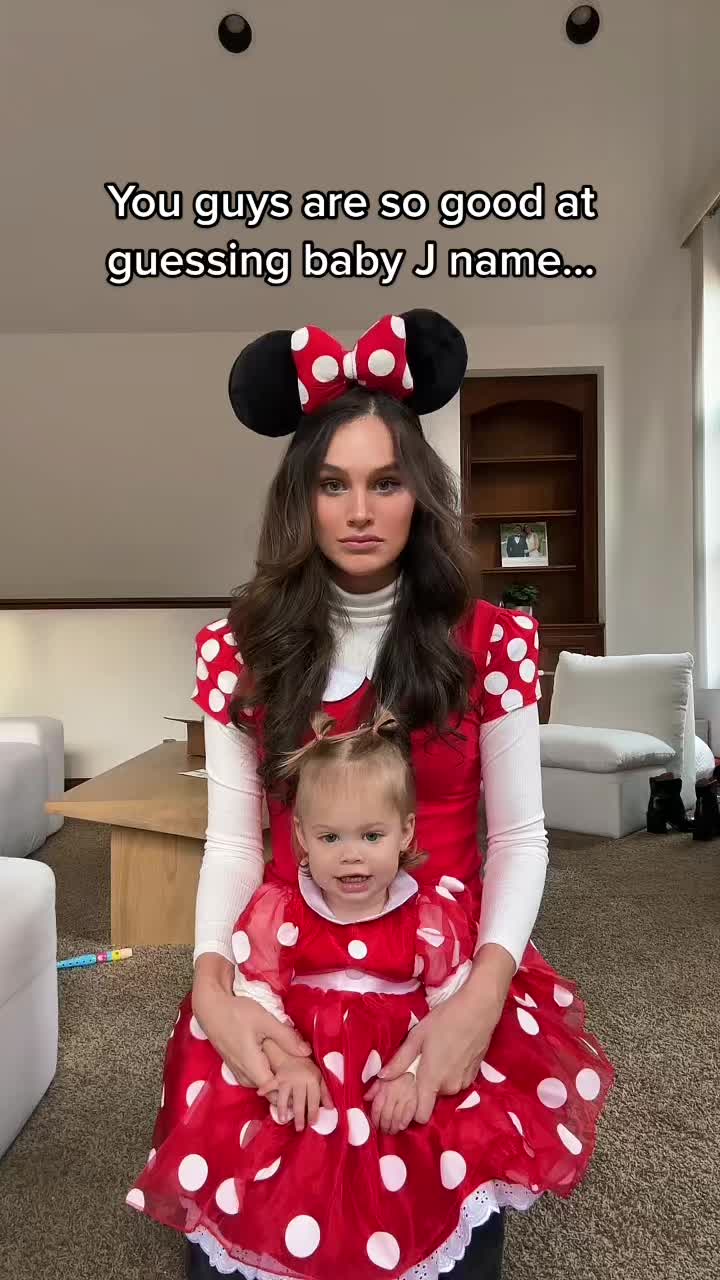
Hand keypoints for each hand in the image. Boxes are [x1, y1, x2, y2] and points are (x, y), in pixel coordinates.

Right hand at [192, 960, 311, 1091]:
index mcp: (251, 1066)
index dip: (288, 1089)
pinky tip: (275, 1061)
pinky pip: (253, 1077)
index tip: (301, 1080)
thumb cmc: (237, 1013)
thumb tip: (307, 1052)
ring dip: (275, 1079)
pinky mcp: (235, 1066)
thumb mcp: (265, 1021)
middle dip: (284, 1085)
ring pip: (260, 1084)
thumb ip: (286, 1038)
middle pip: (267, 1089)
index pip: (272, 1091)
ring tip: (291, 1067)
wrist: (211, 1008)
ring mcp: (237, 1071)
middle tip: (301, 1073)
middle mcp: (243, 1075)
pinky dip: (265, 1073)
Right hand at [257, 1053, 331, 1130]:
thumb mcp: (320, 1078)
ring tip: (283, 1119)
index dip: (313, 1111)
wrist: (295, 1053)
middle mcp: (300, 1080)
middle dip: (299, 1115)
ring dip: (283, 1107)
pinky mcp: (278, 1076)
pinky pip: (271, 1083)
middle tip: (299, 1128)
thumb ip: (325, 1093)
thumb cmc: (309, 1069)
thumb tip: (331, 1108)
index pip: (313, 1098)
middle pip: (299, 1100)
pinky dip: (265, 1087)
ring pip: (284, 1095)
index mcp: (312, 1080)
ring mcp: (288, 1078)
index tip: (313, 1123)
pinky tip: (260, 1093)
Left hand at [367, 982, 503, 1123]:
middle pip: (431, 1099)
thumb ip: (400, 1061)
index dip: (412, 1111)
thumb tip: (382, 1077)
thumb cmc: (445, 1020)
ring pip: (445, 1090)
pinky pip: (456, 1082)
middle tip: (422, 1063)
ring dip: (439, 1079)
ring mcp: (464, 1082)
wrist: (479, 1009)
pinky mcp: (474, 1076)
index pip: (421, 1116)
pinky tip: (451, 1053)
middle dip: (425, 1086)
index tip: (408, 1095)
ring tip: (437, 1055)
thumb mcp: (417, 1037)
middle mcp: (449, 1087)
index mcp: (432, 1080)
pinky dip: (451, 1073)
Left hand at [367, 1073, 417, 1133]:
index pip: (376, 1108)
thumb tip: (365, 1098)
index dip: (375, 1120)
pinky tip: (402, 1126)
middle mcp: (393, 1093)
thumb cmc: (398, 1074)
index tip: (376, 1126)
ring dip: (394, 1127)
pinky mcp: (415, 1099)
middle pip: (386, 1115)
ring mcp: (404, 1096)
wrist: (415, 1067)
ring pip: (397, 1117)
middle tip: (385, 1131)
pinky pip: (409, 1114)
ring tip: (393, 1131)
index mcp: (384, 1088)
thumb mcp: (383, 1078)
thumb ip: (374, 1089)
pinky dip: (405, 1122)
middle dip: (385, 1127)